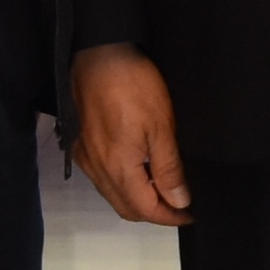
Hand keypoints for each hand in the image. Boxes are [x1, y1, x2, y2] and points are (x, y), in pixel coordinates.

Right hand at [72, 44, 189, 225]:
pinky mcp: (80, 145)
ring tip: (163, 187)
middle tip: (180, 204)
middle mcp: (97, 170)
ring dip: (137, 199)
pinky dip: (122, 184)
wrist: (98, 53)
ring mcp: (86, 158)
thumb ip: (168, 168)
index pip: (145, 210)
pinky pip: (102, 178)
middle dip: (154, 212)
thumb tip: (178, 200)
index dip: (169, 216)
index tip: (189, 214)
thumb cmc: (132, 85)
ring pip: (113, 195)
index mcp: (118, 168)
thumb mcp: (161, 126)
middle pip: (126, 208)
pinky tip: (138, 170)